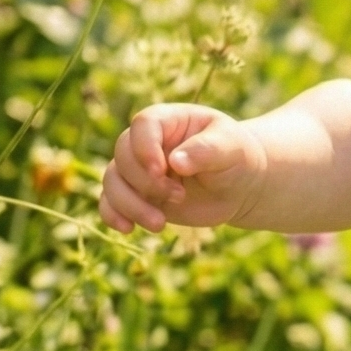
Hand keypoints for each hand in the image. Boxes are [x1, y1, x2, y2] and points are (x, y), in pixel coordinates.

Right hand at [99, 103, 267, 234]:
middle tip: (180, 197)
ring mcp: (139, 170)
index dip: (145, 147)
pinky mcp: (137, 195)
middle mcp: (147, 142)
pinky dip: (113, 215)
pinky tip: (128, 229)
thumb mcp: (231, 148)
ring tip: (159, 224)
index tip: (162, 170)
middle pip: (123, 155)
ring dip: (131, 205)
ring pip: (112, 181)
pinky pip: (110, 202)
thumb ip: (206, 150)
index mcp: (169, 121)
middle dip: (147, 182)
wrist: (239, 185)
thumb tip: (175, 161)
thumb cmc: (236, 157)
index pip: (143, 124)